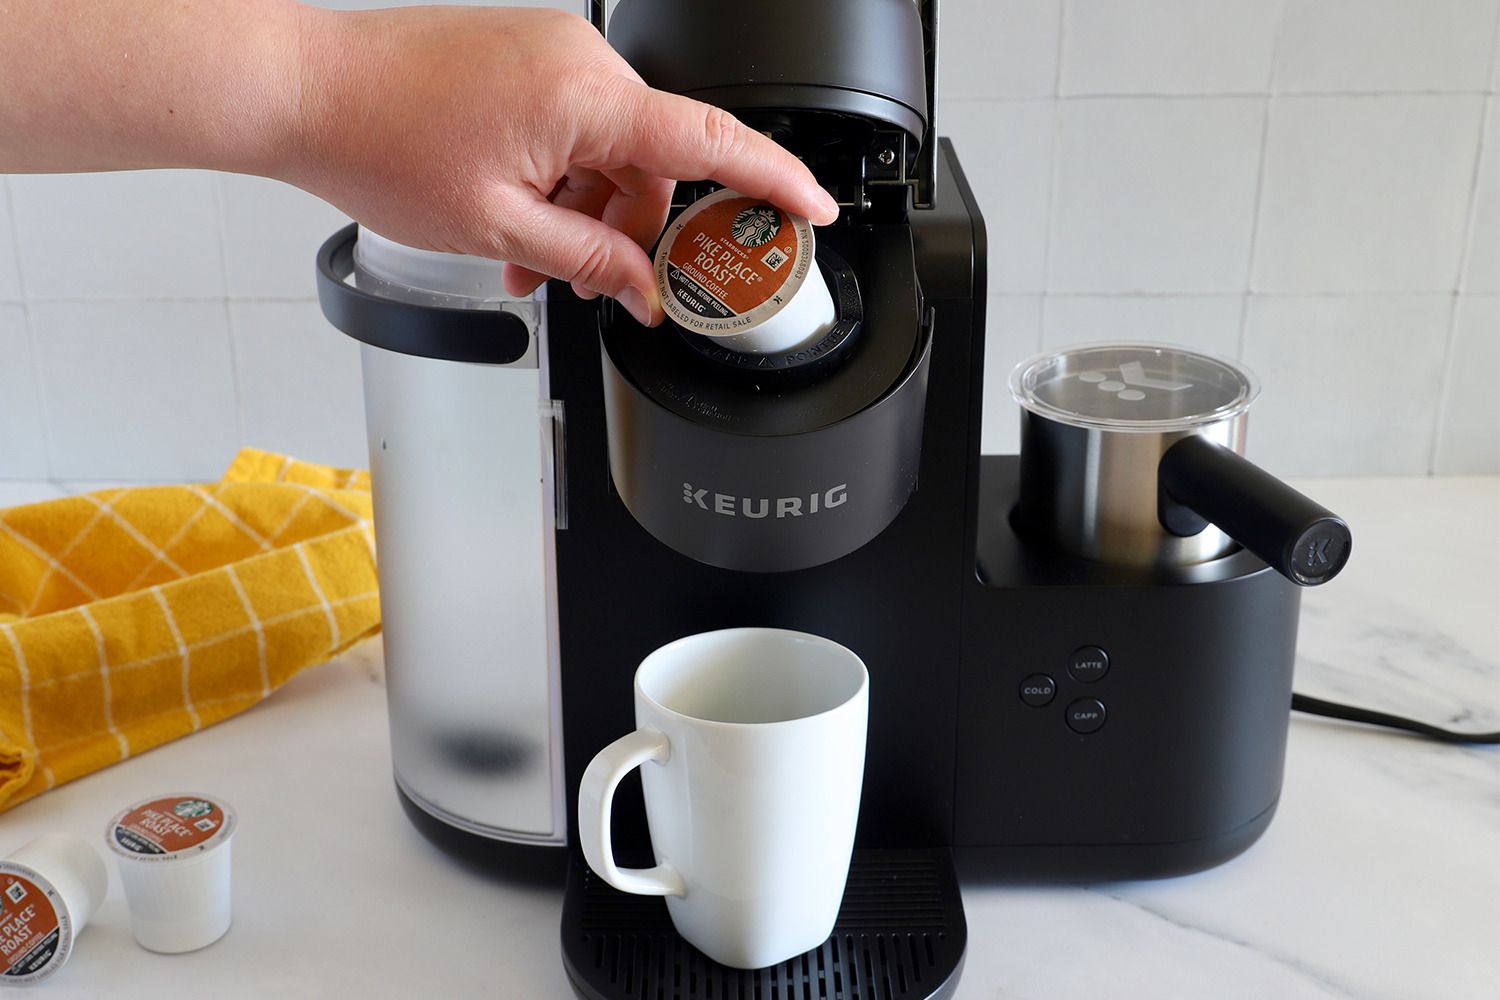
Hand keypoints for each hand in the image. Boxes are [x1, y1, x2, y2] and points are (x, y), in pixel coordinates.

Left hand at [292, 7, 838, 324]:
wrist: (305, 87)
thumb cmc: (379, 142)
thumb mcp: (498, 230)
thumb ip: (588, 261)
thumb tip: (642, 290)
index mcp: (587, 98)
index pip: (711, 142)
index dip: (774, 182)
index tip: (814, 211)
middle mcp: (580, 62)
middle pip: (654, 163)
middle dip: (633, 231)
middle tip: (598, 285)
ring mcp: (551, 54)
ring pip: (610, 152)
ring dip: (587, 213)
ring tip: (531, 263)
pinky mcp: (525, 57)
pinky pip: (573, 127)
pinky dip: (560, 180)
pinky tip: (520, 226)